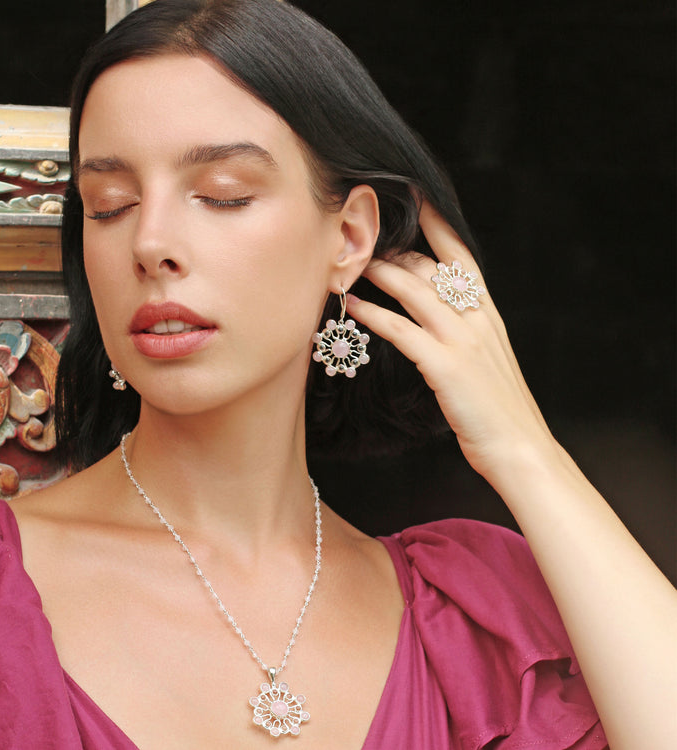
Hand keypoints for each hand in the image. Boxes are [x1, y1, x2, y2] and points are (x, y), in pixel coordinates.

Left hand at [347, 202, 556, 481]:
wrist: (521, 449)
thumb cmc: (498, 410)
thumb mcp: (487, 361)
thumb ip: (466, 333)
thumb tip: (434, 316)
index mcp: (487, 314)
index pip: (461, 256)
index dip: (438, 224)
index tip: (415, 198)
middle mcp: (476, 319)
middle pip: (429, 269)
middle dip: (393, 250)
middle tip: (361, 238)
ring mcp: (462, 340)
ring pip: (414, 291)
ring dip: (378, 274)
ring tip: (348, 264)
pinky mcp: (446, 366)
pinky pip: (402, 331)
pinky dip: (374, 315)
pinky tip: (353, 307)